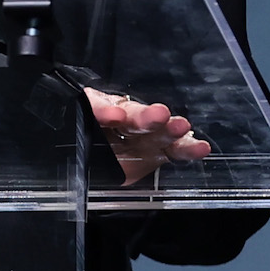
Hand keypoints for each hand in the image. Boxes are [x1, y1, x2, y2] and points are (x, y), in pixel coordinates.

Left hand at [84, 87, 210, 184]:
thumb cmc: (85, 138)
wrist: (92, 163)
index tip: (114, 115)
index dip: (106, 110)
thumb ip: (76, 128)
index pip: (98, 107)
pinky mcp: (157, 152)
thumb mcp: (74, 130)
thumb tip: (69, 134)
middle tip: (159, 114)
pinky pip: (174, 150)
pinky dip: (187, 149)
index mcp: (97, 112)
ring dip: (170, 129)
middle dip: (147, 116)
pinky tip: (200, 148)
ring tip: (181, 126)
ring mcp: (142, 136)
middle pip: (134, 116)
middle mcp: (122, 121)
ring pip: (158, 131)